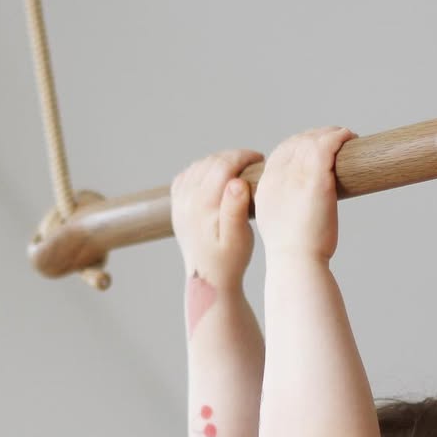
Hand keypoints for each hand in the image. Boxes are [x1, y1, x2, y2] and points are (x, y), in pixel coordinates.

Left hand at [170, 149, 263, 287]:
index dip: (243, 157)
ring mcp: (179, 203)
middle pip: (210, 162)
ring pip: (198, 167)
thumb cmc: (229, 260)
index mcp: (202, 205)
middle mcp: (186, 201)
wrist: (208, 279)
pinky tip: (216, 177)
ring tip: (238, 170)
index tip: (259, 160)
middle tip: (252, 163)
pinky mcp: (177, 206)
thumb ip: (236, 209)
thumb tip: (236, 182)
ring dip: (218, 162)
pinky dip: (201, 171)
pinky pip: (186, 176)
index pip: (222, 165)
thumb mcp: (239, 239)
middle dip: (233, 157)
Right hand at [254, 127, 354, 260]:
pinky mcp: (316, 179)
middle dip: (315, 136)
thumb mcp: (280, 224)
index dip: (298, 145)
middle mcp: (277, 177)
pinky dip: (339, 137)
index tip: (313, 147)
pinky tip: (349, 138)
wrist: (296, 262)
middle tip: (334, 140)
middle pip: (295, 143)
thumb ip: (285, 209)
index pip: (279, 153)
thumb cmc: (293, 252)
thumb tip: (302, 208)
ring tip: (345, 137)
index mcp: (265, 187)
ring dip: (331, 134)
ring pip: (312, 140)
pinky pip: (327, 145)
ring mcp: (296, 176)